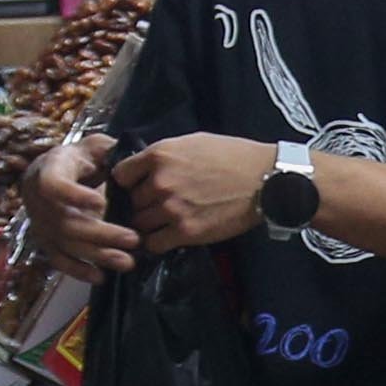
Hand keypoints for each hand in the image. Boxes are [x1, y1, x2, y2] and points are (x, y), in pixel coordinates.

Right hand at [28, 132, 137, 280]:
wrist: (61, 170)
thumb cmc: (84, 157)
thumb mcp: (96, 146)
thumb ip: (111, 153)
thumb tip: (131, 168)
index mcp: (49, 169)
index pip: (53, 185)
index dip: (74, 195)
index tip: (101, 201)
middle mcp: (38, 199)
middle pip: (66, 222)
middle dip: (102, 234)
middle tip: (134, 239)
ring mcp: (40, 223)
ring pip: (66, 244)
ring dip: (98, 255)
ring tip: (128, 261)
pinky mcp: (46, 241)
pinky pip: (59, 260)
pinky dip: (79, 270)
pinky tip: (101, 276)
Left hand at [114, 130, 279, 255]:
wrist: (264, 180)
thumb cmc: (233, 156)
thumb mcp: (192, 142)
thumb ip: (164, 155)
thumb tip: (144, 167)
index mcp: (159, 155)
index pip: (120, 174)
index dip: (128, 182)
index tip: (138, 186)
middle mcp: (160, 182)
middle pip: (131, 201)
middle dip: (142, 203)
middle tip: (159, 204)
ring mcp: (171, 208)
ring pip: (140, 223)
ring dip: (150, 223)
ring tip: (167, 220)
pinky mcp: (186, 231)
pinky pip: (154, 243)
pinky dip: (158, 241)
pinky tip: (170, 235)